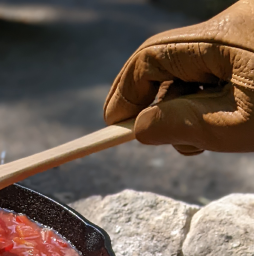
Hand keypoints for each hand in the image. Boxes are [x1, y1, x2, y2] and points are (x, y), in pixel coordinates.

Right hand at [105, 0, 253, 154]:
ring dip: (192, 99)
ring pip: (199, 64)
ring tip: (211, 133)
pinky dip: (216, 91)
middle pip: (174, 60)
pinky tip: (233, 113)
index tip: (113, 125)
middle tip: (164, 137)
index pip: (151, 57)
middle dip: (162, 101)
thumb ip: (179, 124)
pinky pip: (222, 62)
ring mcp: (248, 27)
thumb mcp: (236, 126)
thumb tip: (139, 127)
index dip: (126, 93)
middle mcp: (235, 19)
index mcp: (223, 34)